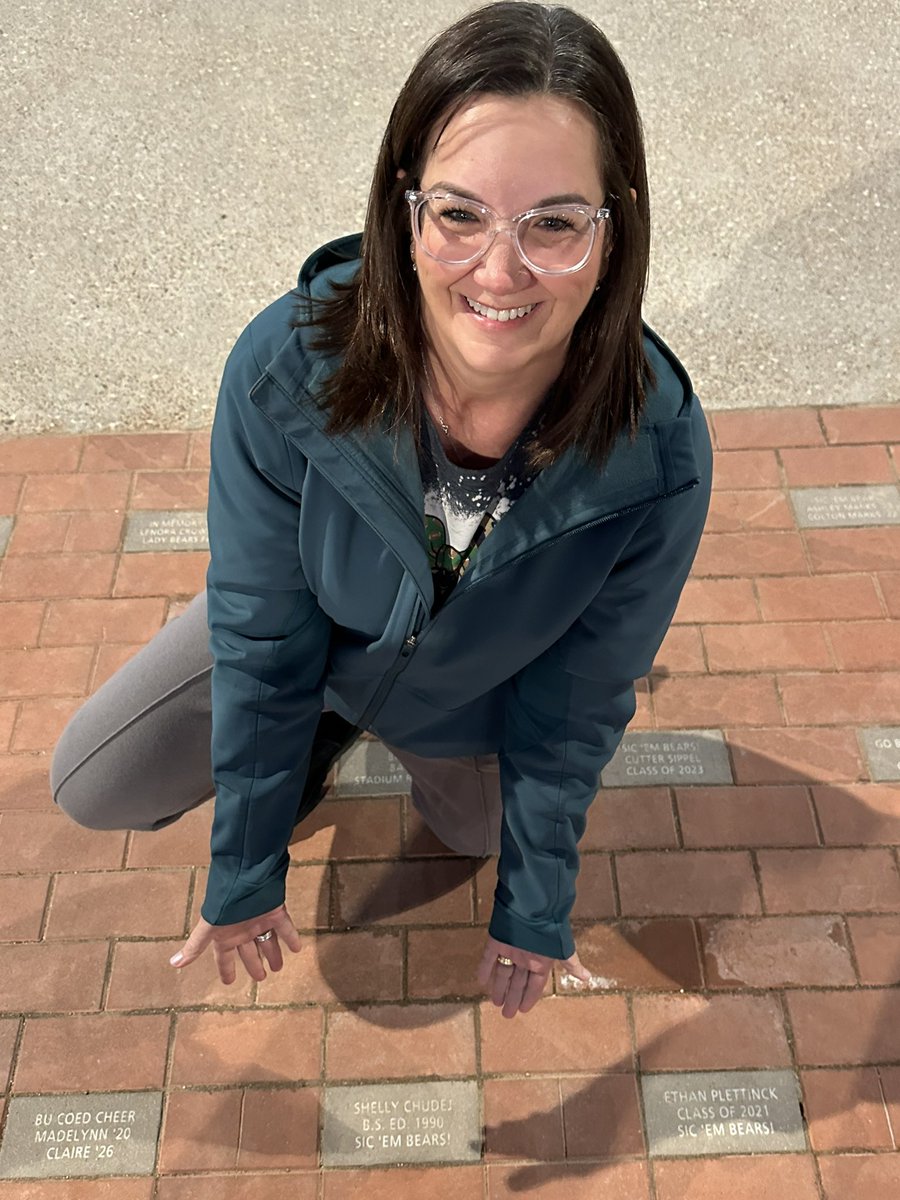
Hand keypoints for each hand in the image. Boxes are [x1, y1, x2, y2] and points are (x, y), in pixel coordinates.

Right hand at [168, 903, 301, 983]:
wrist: (243, 879)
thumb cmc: (223, 904)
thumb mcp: (208, 928)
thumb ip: (194, 946)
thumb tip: (173, 964)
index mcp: (226, 935)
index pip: (225, 957)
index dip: (226, 969)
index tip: (228, 982)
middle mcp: (243, 930)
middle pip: (249, 952)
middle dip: (254, 965)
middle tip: (262, 978)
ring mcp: (260, 921)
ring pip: (268, 942)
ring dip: (273, 954)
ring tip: (279, 968)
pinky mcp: (276, 912)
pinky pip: (285, 928)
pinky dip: (292, 938)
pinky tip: (298, 948)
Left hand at [477, 934, 590, 1018]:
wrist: (533, 907)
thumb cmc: (550, 929)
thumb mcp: (563, 951)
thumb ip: (572, 965)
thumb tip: (588, 978)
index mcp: (540, 960)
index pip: (534, 984)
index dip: (529, 997)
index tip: (524, 1011)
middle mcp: (525, 957)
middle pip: (517, 982)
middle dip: (513, 998)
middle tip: (507, 1014)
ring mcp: (510, 949)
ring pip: (503, 972)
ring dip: (499, 987)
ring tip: (496, 1003)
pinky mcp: (496, 941)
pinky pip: (488, 958)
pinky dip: (484, 969)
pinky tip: (480, 981)